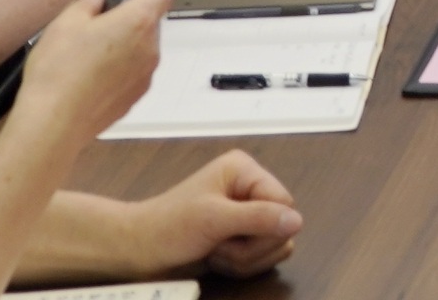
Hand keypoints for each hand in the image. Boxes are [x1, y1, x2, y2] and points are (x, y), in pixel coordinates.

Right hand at [8, 0, 169, 149]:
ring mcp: (145, 78)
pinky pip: (132, 74)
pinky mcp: (134, 100)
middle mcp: (150, 50)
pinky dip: (119, 70)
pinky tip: (90, 78)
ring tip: (89, 54)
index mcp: (138, 23)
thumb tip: (101, 0)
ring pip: (141, 50)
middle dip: (129, 18)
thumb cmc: (59, 67)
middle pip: (150, 23)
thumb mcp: (66, 21)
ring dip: (124, 45)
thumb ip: (89, 2)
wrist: (53, 124)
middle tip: (97, 22)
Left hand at [130, 148, 302, 279]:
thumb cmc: (169, 227)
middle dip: (251, 247)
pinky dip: (241, 266)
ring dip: (245, 259)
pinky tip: (217, 258)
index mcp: (244, 171)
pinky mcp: (241, 238)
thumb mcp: (214, 219)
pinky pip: (263, 258)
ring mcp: (246, 216)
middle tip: (219, 244)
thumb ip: (258, 218)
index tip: (233, 233)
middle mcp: (249, 190)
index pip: (285, 203)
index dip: (266, 226)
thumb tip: (297, 221)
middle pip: (283, 227)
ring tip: (215, 251)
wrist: (140, 252)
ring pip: (276, 246)